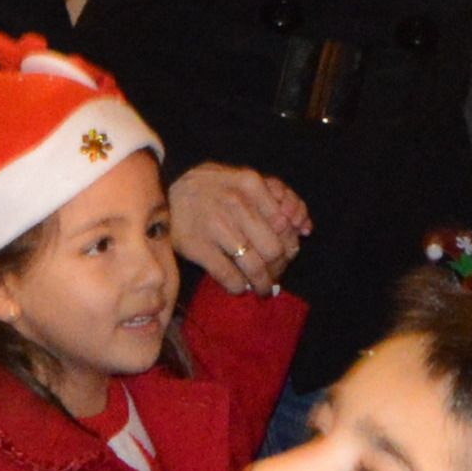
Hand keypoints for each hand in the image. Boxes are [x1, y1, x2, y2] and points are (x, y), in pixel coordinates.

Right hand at [168, 165, 308, 292]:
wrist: (165, 189)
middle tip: (273, 275)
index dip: (290, 245)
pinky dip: (237, 286)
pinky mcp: (197, 246)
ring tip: (260, 288)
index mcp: (251, 184)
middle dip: (277, 268)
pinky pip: (229, 276)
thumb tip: (306, 227)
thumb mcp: (243, 181)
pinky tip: (237, 285)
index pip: (286, 224)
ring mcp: (216, 226)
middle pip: (273, 249)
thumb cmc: (212, 188)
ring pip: (254, 266)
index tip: (286, 256)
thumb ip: (277, 197)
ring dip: (261, 284)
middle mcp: (236, 203)